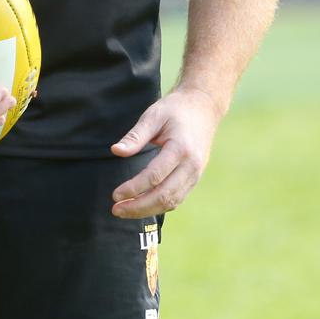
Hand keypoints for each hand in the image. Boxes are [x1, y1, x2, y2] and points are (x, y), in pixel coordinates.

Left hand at [110, 87, 221, 217]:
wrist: (203, 107)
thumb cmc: (175, 110)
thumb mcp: (154, 116)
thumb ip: (136, 136)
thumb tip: (116, 151)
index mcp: (181, 149)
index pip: (155, 176)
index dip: (134, 188)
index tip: (115, 195)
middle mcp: (191, 166)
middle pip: (164, 196)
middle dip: (138, 207)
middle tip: (116, 209)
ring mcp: (195, 174)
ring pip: (171, 202)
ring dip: (147, 210)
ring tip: (124, 211)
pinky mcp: (195, 178)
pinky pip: (177, 198)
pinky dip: (159, 205)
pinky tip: (141, 206)